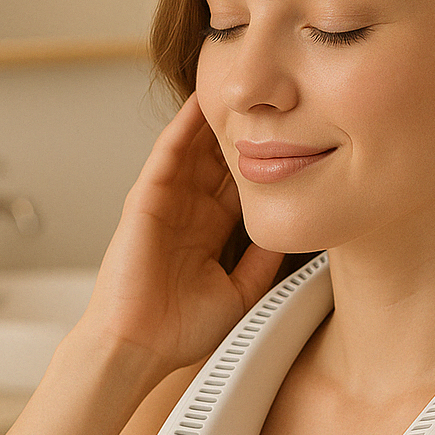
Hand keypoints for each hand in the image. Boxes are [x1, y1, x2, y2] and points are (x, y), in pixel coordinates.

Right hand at [79, 94, 283, 380]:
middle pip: (222, 159)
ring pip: (196, 149)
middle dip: (245, 131)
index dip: (265, 161)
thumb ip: (264, 260)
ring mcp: (168, 202)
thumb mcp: (242, 290)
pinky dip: (182, 128)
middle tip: (273, 100)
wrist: (139, 347)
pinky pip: (167, 155)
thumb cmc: (181, 329)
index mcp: (212, 232)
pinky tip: (200, 104)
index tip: (295, 138)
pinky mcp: (146, 199)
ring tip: (241, 88)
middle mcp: (191, 211)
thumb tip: (292, 231)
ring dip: (216, 119)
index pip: (242, 185)